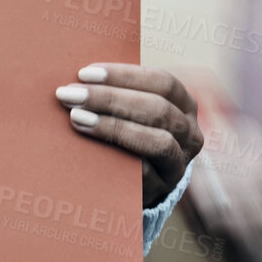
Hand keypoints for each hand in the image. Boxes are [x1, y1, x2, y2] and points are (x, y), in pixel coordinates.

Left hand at [54, 63, 202, 207]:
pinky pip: (144, 171)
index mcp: (185, 104)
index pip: (163, 82)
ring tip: (75, 116)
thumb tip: (80, 76)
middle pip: (157, 109)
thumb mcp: (132, 109)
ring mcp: (180, 163)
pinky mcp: (165, 187)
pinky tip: (89, 143)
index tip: (84, 74)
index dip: (124, 75)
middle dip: (110, 98)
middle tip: (70, 94)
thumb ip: (117, 91)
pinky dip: (115, 154)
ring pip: (157, 141)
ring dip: (112, 125)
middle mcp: (190, 133)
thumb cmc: (128, 131)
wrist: (136, 182)